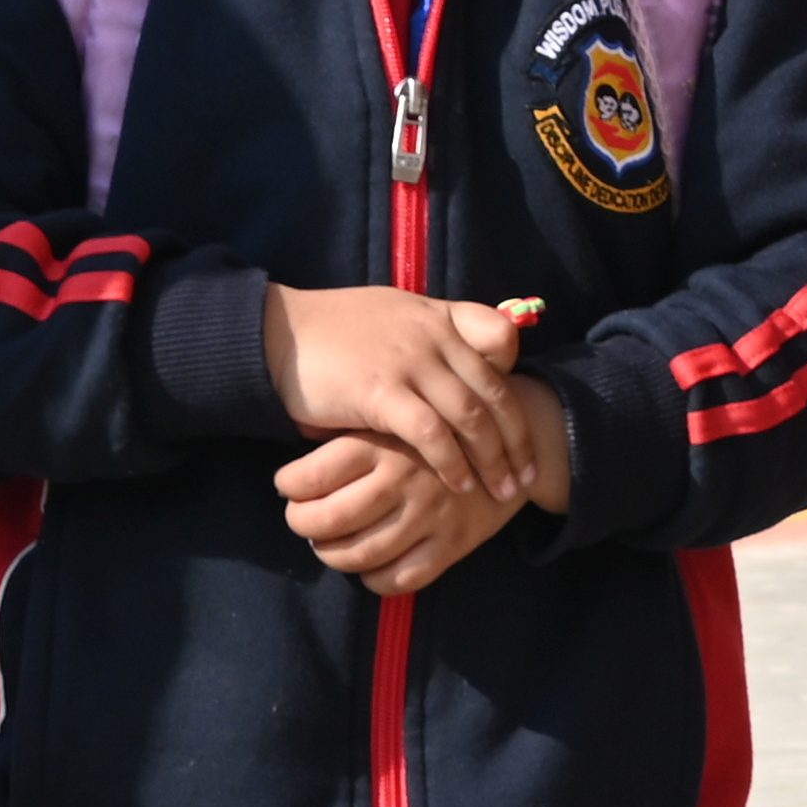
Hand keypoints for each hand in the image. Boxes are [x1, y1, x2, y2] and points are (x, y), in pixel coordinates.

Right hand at [265, 286, 539, 500]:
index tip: (518, 414)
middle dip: (517, 436)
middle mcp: (431, 335)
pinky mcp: (381, 391)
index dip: (515, 377)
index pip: (500, 337)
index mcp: (436, 315)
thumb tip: (453, 366)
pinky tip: (459, 485)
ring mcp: (408, 362)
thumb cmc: (330, 331)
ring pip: (470, 415)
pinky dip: (452, 462)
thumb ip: (425, 334)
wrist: (278, 333)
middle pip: (494, 389)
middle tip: (527, 473)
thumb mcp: (390, 316)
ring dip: (493, 458)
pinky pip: (431, 433)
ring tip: (504, 490)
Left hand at [275, 435, 516, 594]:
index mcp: (380, 441)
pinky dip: (374, 580)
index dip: (289, 487)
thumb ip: (349, 427)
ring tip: (327, 543)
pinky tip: (368, 566)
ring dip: (332, 556)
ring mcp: (429, 515)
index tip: (287, 487)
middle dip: (302, 526)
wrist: (512, 437)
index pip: (312, 476)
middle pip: (328, 521)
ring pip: (359, 556)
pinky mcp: (454, 543)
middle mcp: (402, 479)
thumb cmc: (434, 425)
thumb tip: (298, 435)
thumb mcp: (392, 411)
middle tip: (300, 520)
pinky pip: (401, 579)